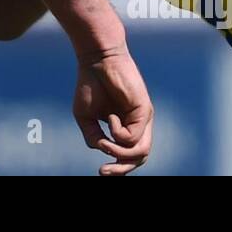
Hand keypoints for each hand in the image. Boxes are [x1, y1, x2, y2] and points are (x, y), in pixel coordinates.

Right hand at [73, 46, 153, 175]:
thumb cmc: (91, 84)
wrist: (97, 59)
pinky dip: (117, 132)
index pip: (131, 155)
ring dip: (120, 154)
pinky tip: (110, 118)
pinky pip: (133, 136)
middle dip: (121, 169)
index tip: (101, 171)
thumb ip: (93, 136)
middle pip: (140, 158)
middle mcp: (139, 123)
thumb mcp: (86, 117)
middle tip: (103, 172)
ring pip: (140, 152)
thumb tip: (103, 150)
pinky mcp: (145, 111)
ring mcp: (143, 118)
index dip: (118, 167)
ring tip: (104, 143)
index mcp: (127, 125)